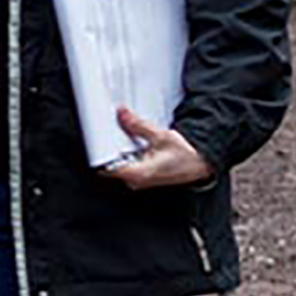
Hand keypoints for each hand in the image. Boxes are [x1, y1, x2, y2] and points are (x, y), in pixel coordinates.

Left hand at [98, 108, 212, 189]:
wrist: (200, 164)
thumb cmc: (185, 156)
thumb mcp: (160, 136)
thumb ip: (138, 126)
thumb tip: (122, 114)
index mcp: (137, 174)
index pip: (107, 168)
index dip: (99, 153)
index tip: (95, 138)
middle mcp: (136, 180)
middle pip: (112, 164)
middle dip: (109, 147)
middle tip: (110, 130)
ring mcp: (139, 179)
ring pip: (120, 163)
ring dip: (120, 149)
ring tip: (123, 134)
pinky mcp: (143, 176)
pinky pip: (128, 164)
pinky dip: (128, 153)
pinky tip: (133, 142)